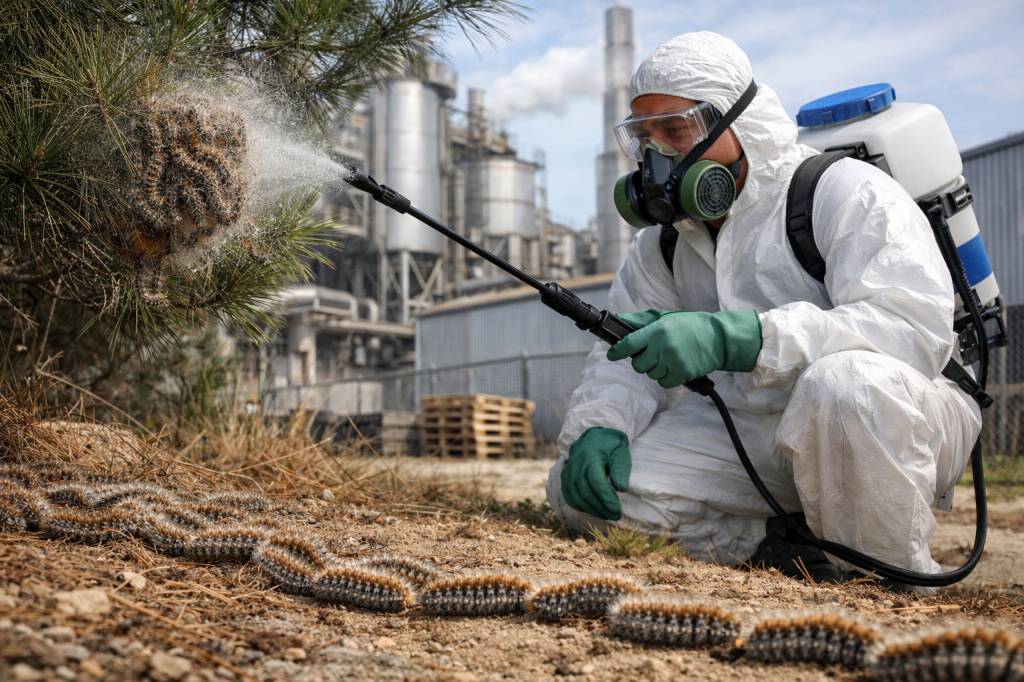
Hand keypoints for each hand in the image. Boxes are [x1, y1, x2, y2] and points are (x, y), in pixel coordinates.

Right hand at [560, 427, 629, 520]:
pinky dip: (580, 506)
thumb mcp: (620, 453)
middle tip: (616, 515)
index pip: (596, 482)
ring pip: (576, 496)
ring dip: (592, 509)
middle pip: (586, 492)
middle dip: (601, 507)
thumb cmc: (611, 446)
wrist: (595, 436)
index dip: (606, 499)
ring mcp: (568, 471)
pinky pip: (569, 495)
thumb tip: (621, 489)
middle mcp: (576, 464)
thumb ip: (621, 470)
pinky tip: (593, 510)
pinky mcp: (565, 476)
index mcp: (591, 456)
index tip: (617, 510)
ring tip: (607, 515)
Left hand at [607, 309, 761, 387]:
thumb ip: (641, 321)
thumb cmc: (690, 326)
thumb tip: (619, 320)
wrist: (718, 338)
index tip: (612, 354)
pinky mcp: (682, 374)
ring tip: (669, 358)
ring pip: (651, 374)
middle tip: (653, 354)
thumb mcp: (665, 318)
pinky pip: (664, 382)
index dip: (617, 351)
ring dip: (656, 369)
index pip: (629, 344)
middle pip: (638, 365)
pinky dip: (667, 378)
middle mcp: (663, 347)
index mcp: (657, 330)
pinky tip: (675, 367)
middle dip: (642, 361)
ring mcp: (673, 362)